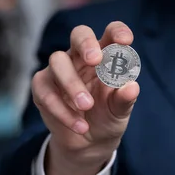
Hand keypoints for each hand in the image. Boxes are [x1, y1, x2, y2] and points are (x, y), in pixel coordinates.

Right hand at [31, 21, 139, 174]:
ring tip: (88, 106)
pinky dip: (63, 111)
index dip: (118, 32)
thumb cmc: (107, 115)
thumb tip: (132, 87)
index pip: (111, 33)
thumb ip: (125, 99)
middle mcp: (81, 56)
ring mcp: (59, 69)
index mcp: (106, 56)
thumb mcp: (119, 110)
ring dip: (73, 84)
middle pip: (79, 34)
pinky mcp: (43, 87)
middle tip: (94, 60)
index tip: (125, 41)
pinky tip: (80, 125)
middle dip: (86, 43)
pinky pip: (46, 91)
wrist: (89, 142)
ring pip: (58, 61)